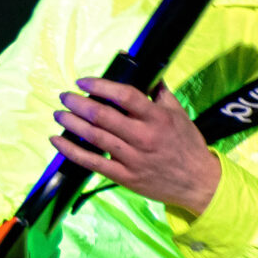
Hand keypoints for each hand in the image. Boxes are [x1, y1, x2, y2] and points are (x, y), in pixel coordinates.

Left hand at [54, 79, 221, 215]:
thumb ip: (161, 95)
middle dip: (78, 103)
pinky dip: (71, 150)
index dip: (100, 85)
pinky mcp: (125, 177)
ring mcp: (133, 158)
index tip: (83, 81)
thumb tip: (148, 74)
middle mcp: (144, 137)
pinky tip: (57, 140)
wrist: (200, 183)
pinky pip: (92, 162)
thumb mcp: (180, 116)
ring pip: (94, 137)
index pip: (124, 96)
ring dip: (71, 123)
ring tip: (59, 114)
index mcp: (158, 119)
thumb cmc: (189, 147)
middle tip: (65, 96)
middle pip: (102, 115)